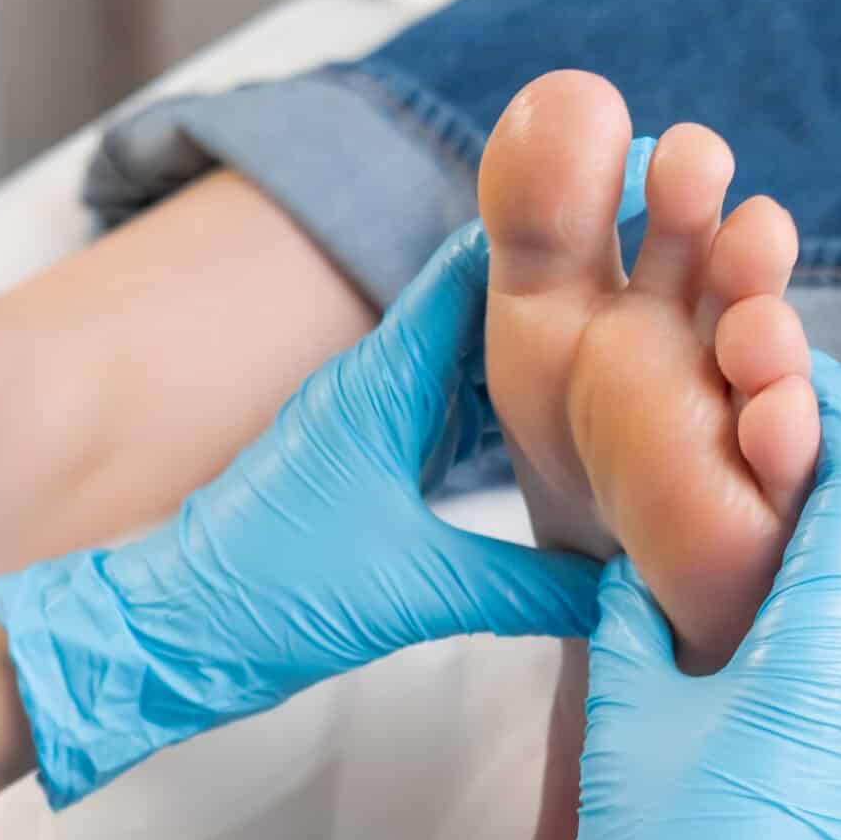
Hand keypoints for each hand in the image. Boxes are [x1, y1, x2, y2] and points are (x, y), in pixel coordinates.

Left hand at [0, 216, 615, 808]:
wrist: (168, 638)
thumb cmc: (267, 600)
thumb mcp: (417, 593)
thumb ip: (533, 586)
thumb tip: (638, 586)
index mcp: (384, 381)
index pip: (481, 266)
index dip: (560, 232)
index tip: (640, 201)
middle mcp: (378, 381)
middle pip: (493, 306)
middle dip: (578, 297)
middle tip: (672, 285)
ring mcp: (371, 418)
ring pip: (479, 361)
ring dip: (551, 358)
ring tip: (645, 352)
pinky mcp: (368, 460)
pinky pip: (458, 412)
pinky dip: (515, 414)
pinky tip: (574, 434)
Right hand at [513, 353, 840, 839]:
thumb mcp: (624, 724)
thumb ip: (639, 627)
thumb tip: (643, 572)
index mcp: (827, 660)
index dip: (833, 422)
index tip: (800, 372)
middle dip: (801, 529)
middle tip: (729, 489)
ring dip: (803, 626)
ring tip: (717, 623)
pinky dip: (813, 705)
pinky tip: (743, 728)